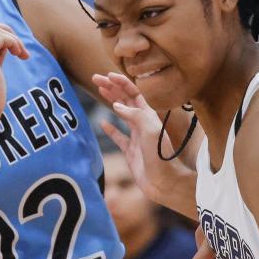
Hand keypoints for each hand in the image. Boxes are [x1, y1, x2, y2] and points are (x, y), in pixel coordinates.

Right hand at [95, 72, 193, 205]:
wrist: (163, 182)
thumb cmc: (160, 156)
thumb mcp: (150, 130)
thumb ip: (134, 115)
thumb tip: (116, 104)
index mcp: (149, 116)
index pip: (134, 93)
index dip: (121, 83)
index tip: (107, 75)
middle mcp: (143, 123)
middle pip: (125, 100)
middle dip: (111, 87)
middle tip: (95, 78)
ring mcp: (136, 137)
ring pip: (121, 114)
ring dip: (110, 101)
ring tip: (99, 90)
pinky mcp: (130, 151)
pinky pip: (119, 137)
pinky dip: (111, 129)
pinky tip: (103, 123)